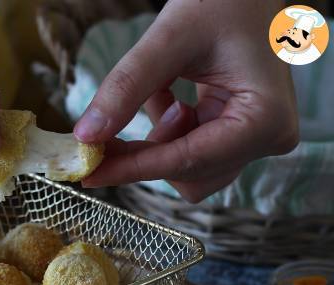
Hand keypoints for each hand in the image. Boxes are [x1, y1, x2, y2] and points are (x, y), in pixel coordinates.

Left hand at [76, 0, 298, 201]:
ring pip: (189, 169)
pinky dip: (166, 130)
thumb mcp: (169, 39)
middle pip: (190, 175)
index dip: (133, 168)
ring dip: (158, 141)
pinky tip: (166, 93)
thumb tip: (86, 137)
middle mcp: (269, 138)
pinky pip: (191, 150)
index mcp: (265, 119)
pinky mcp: (242, 132)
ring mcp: (258, 138)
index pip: (187, 161)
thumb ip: (125, 89)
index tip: (89, 173)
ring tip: (159, 91)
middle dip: (146, 154)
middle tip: (105, 135)